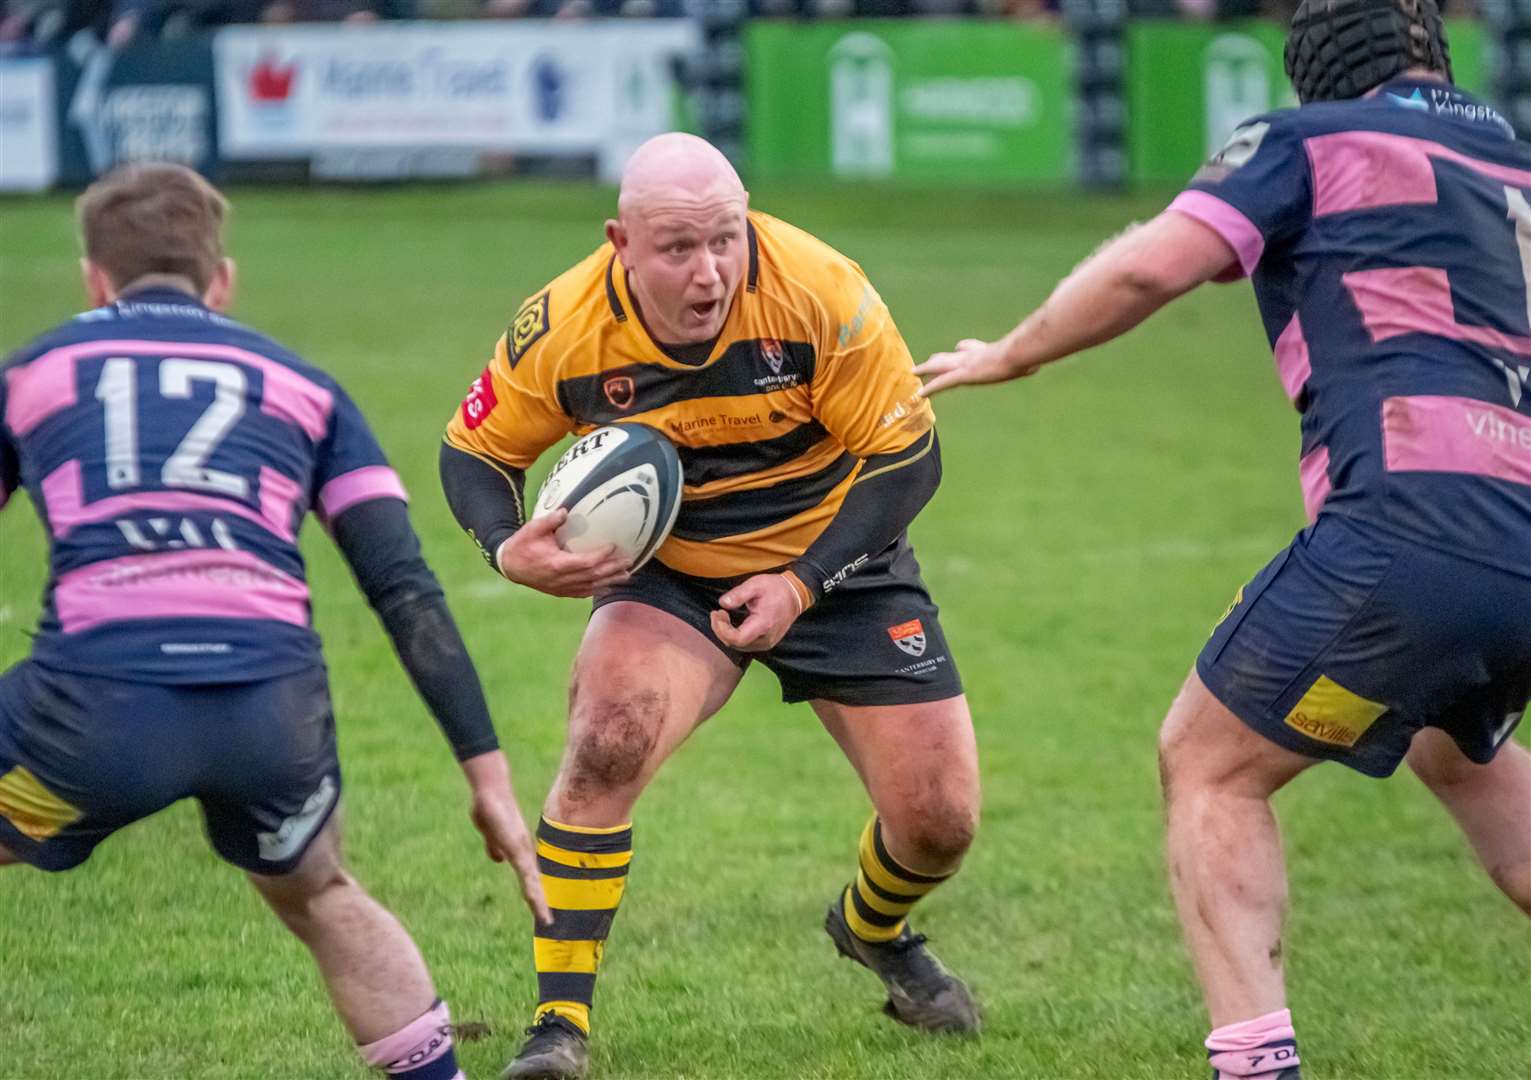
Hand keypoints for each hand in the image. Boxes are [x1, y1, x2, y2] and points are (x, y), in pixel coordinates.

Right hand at [461, 750, 551, 926]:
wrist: (491, 790)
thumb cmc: (490, 808)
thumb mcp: (490, 833)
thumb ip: (495, 846)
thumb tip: (499, 860)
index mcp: (518, 852)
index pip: (530, 878)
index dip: (535, 894)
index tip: (541, 912)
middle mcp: (524, 853)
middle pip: (535, 884)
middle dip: (540, 904)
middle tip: (548, 924)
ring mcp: (521, 851)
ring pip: (532, 883)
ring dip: (538, 902)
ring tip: (545, 920)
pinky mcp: (515, 849)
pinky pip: (525, 873)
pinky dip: (532, 890)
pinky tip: (536, 902)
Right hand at [497, 509, 630, 597]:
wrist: (510, 566)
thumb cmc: (522, 545)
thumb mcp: (533, 529)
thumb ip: (550, 521)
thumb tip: (566, 511)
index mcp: (556, 564)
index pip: (585, 562)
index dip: (601, 556)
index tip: (613, 546)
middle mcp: (562, 579)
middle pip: (593, 576)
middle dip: (612, 569)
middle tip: (629, 561)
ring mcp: (562, 588)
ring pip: (591, 587)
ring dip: (610, 581)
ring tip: (627, 575)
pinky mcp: (561, 592)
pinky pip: (583, 592)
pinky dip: (598, 589)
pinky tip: (610, 585)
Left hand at [709, 573, 803, 652]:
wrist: (795, 595)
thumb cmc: (775, 589)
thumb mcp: (755, 585)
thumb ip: (738, 594)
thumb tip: (722, 603)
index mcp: (763, 624)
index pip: (737, 639)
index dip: (721, 629)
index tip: (717, 613)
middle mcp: (766, 638)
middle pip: (735, 644)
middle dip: (721, 630)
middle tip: (717, 613)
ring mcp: (767, 642)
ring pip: (739, 646)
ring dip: (726, 633)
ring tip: (723, 616)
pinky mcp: (766, 642)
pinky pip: (745, 644)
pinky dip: (734, 635)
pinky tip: (731, 623)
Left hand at [914, 337, 1030, 397]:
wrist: (1019, 352)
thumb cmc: (1028, 354)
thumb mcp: (1029, 356)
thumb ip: (1027, 358)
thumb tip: (1037, 362)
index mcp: (988, 350)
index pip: (970, 348)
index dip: (962, 349)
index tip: (958, 348)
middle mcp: (973, 354)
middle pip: (951, 355)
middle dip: (939, 359)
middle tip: (929, 360)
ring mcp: (967, 363)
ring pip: (940, 366)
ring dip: (926, 369)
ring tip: (913, 371)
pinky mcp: (964, 374)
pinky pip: (942, 382)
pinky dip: (931, 388)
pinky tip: (920, 393)